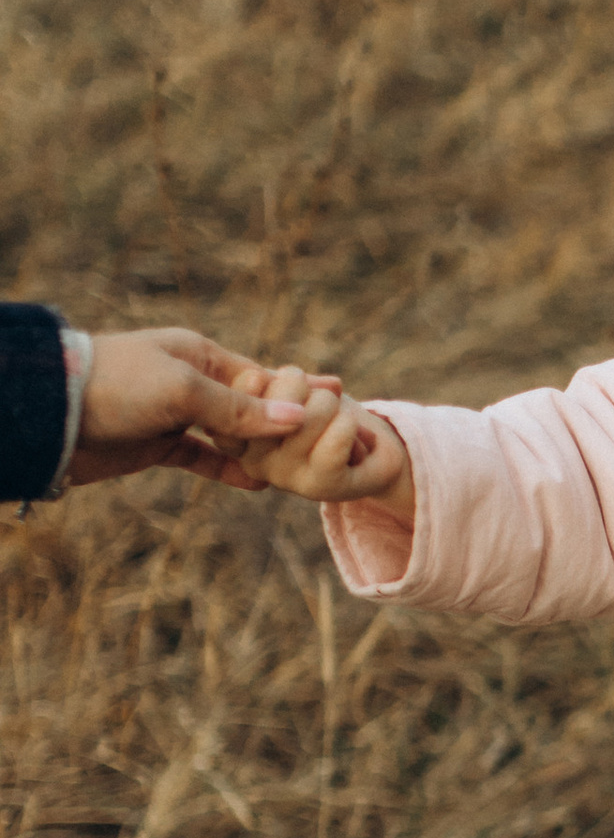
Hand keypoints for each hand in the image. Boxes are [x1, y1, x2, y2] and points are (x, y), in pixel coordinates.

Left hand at [64, 326, 316, 487]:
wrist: (52, 414)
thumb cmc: (116, 384)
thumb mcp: (184, 390)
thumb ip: (240, 408)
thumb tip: (297, 416)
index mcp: (198, 353)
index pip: (261, 375)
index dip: (297, 392)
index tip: (338, 401)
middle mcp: (190, 380)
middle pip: (250, 404)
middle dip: (286, 421)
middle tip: (333, 435)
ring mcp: (174, 413)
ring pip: (230, 434)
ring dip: (260, 450)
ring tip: (301, 465)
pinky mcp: (157, 444)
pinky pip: (203, 458)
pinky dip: (229, 470)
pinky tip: (258, 484)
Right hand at [233, 368, 416, 524]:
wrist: (372, 455)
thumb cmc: (328, 416)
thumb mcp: (296, 388)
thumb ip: (282, 380)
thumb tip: (296, 380)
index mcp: (238, 435)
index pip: (241, 390)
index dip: (272, 379)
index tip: (288, 390)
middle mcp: (252, 460)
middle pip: (279, 396)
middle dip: (310, 390)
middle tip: (321, 412)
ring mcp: (284, 477)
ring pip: (311, 414)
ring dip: (337, 409)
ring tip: (338, 428)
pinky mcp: (320, 486)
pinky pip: (337, 436)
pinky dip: (351, 425)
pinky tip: (353, 438)